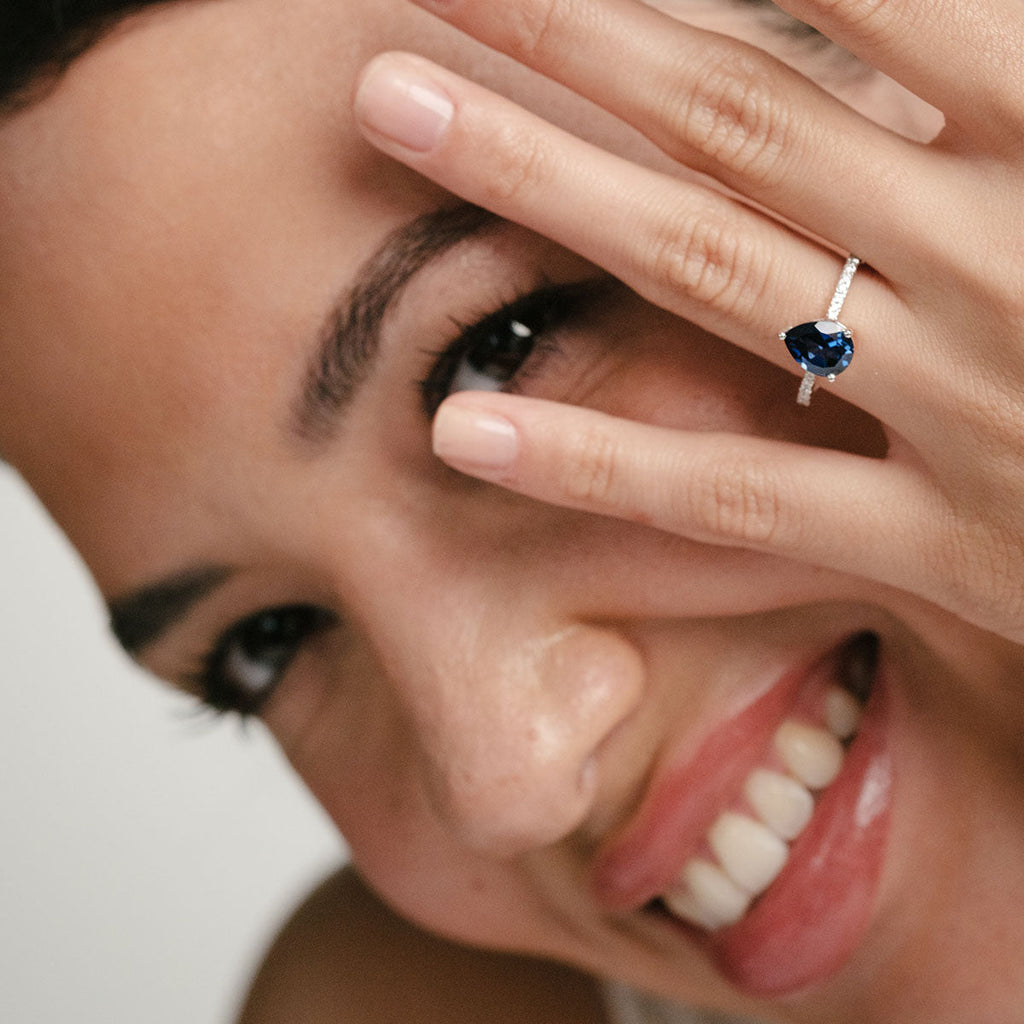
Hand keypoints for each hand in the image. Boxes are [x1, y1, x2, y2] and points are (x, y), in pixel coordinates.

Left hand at [354, 0, 1023, 642]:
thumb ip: (1013, 52)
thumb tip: (890, 1)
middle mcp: (1006, 256)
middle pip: (738, 116)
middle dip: (569, 32)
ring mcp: (966, 406)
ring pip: (711, 275)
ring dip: (541, 189)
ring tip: (395, 111)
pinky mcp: (943, 546)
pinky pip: (739, 503)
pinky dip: (597, 466)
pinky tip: (462, 432)